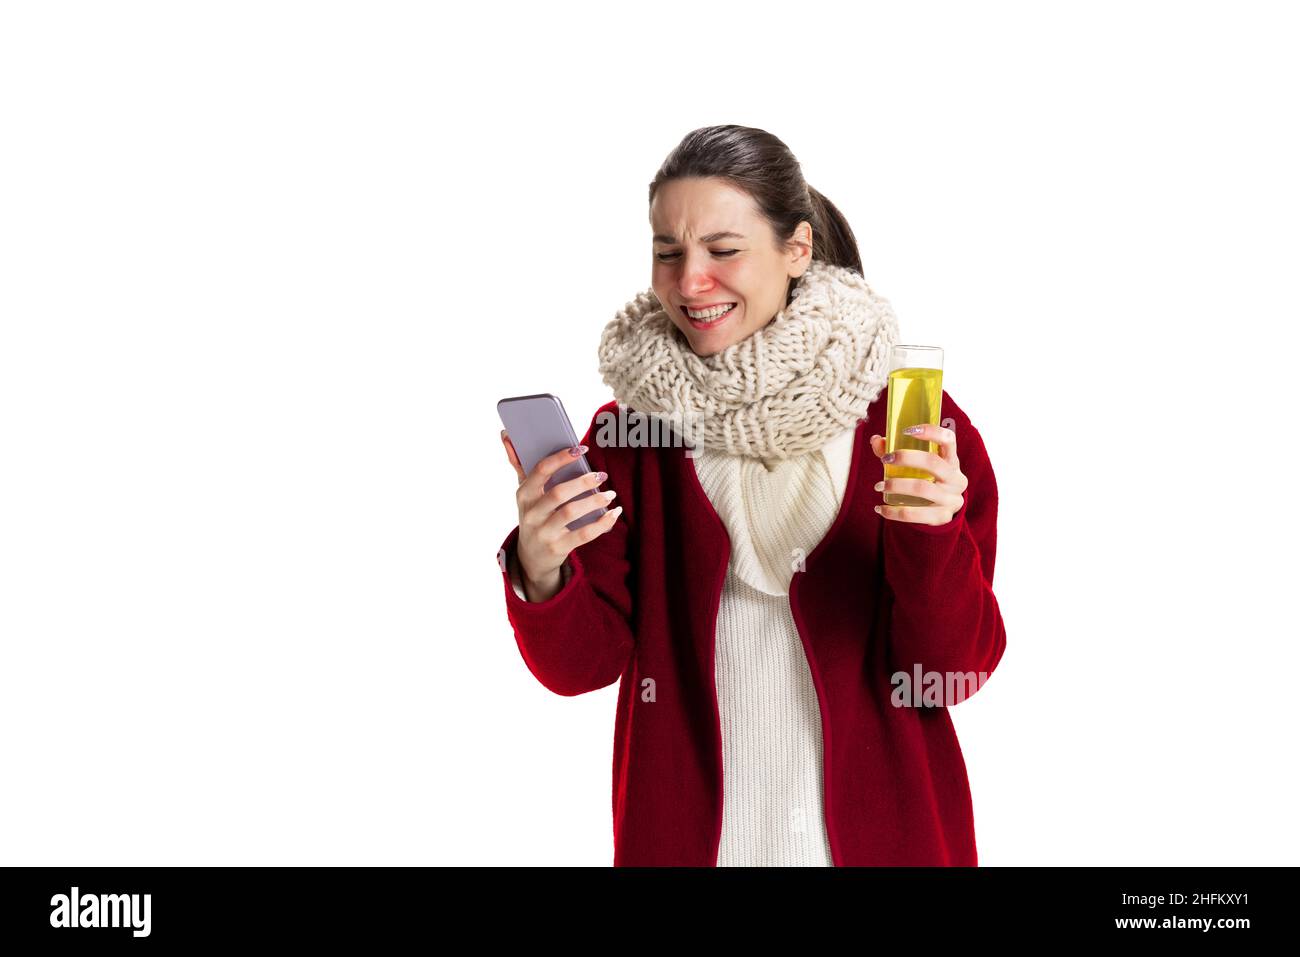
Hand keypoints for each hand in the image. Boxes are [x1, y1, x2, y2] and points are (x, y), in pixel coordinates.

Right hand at [501, 429, 620, 598]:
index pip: (541, 470)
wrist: (531, 557)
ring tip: (610, 494)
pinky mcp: (557, 548)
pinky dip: (602, 524)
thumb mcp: (525, 493)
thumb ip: (519, 464)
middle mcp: (531, 513)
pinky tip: (613, 514)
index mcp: (524, 494)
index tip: (582, 449)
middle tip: (602, 475)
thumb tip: (506, 434)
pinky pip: (583, 535)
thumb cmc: (534, 516)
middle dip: (583, 482)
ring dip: (594, 501)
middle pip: (558, 493)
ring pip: (571, 512)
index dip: (562, 458)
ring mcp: (543, 532)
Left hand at [868, 424, 967, 525]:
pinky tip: (880, 508)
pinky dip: (893, 511)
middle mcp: (955, 478)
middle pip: (932, 462)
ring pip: (922, 487)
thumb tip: (876, 440)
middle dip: (906, 458)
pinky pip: (914, 514)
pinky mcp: (942, 517)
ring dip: (896, 485)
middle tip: (885, 459)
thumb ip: (897, 451)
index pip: (948, 439)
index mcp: (952, 460)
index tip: (907, 430)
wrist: (943, 512)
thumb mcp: (920, 466)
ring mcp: (951, 499)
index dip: (931, 432)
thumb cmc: (928, 481)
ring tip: (878, 486)